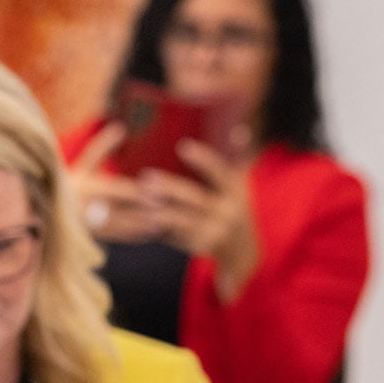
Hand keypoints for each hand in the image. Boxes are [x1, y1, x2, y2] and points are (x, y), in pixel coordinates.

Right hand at [65, 123, 158, 243]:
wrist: (46, 208)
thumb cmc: (71, 182)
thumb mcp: (84, 164)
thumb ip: (103, 147)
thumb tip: (120, 126)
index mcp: (86, 186)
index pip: (117, 190)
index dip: (137, 193)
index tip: (157, 193)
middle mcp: (87, 206)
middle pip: (122, 211)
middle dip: (143, 212)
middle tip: (165, 213)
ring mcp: (90, 224)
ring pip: (122, 227)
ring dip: (143, 226)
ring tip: (164, 224)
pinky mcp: (94, 236)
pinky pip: (119, 237)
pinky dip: (137, 235)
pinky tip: (154, 233)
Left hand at [138, 138, 258, 299]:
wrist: (243, 251)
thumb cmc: (235, 208)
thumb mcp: (241, 185)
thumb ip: (237, 160)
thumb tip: (240, 130)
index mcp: (236, 191)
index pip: (221, 173)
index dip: (203, 160)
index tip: (184, 146)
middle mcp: (228, 212)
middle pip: (195, 198)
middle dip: (170, 187)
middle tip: (146, 177)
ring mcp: (214, 232)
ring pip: (182, 221)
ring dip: (160, 211)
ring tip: (140, 200)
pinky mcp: (200, 246)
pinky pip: (176, 236)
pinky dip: (159, 227)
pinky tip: (142, 218)